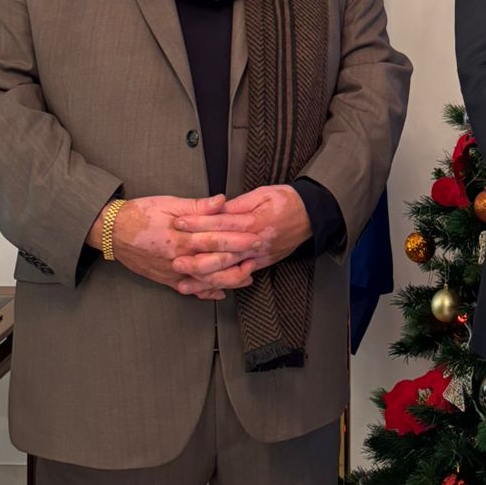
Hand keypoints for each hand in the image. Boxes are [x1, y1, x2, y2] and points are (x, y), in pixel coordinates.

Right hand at [87, 194, 255, 299]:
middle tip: (259, 254)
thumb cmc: (141, 214)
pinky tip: (220, 292)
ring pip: (205, 280)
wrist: (112, 232)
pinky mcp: (165, 279)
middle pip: (216, 262)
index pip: (216, 238)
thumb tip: (222, 201)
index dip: (239, 238)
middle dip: (240, 258)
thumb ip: (197, 206)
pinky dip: (206, 292)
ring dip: (228, 279)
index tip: (256, 235)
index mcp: (181, 236)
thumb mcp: (169, 203)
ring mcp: (172, 272)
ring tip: (247, 275)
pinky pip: (189, 289)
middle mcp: (178, 258)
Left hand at [169, 184, 312, 295]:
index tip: (179, 222)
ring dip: (204, 279)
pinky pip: (238, 278)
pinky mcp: (261, 264)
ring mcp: (258, 257)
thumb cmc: (286, 200)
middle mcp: (255, 243)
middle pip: (221, 254)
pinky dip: (221, 285)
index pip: (220, 223)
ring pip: (227, 272)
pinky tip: (206, 290)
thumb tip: (216, 209)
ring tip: (183, 283)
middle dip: (196, 259)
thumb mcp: (262, 194)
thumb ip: (237, 204)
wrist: (311, 215)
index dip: (198, 223)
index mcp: (253, 221)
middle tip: (175, 260)